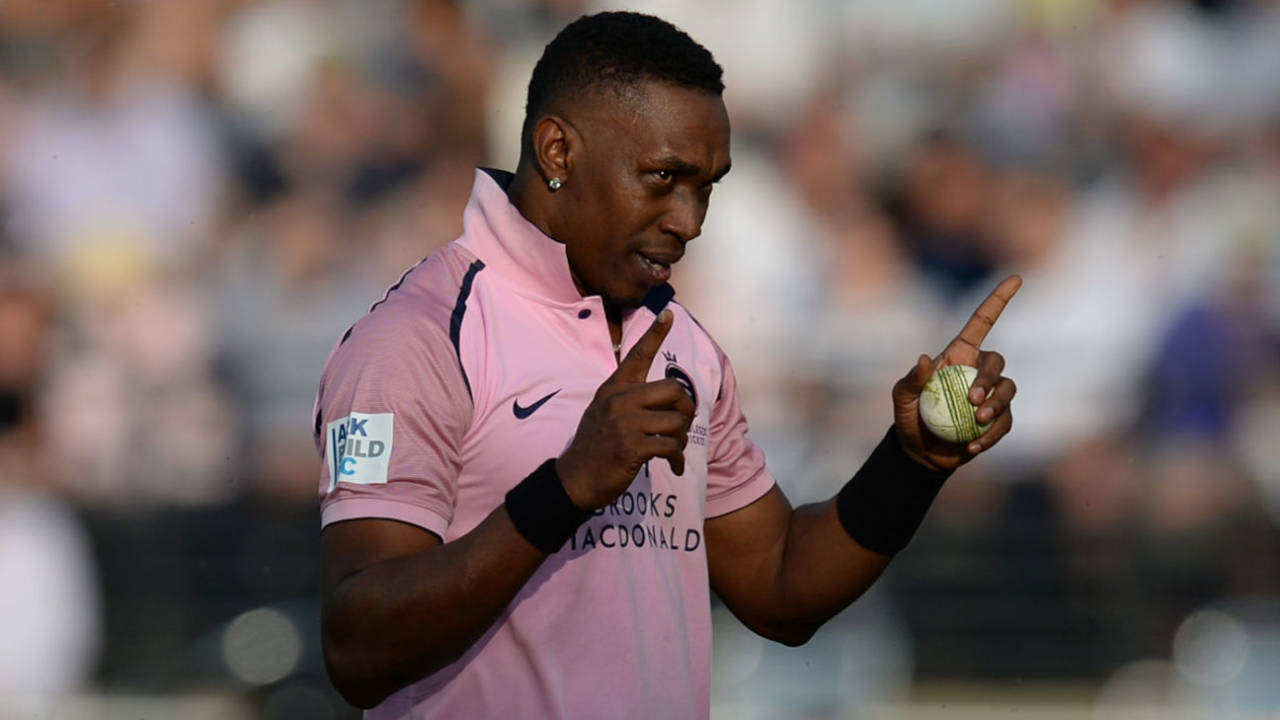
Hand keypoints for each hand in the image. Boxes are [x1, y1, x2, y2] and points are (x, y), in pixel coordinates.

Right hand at [556, 310, 695, 510]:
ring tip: (673, 448)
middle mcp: (619, 400)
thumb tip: (670, 398)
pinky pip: (671, 445)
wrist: (576, 478)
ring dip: (681, 438)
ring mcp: (625, 423)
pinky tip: (672, 464)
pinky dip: (676, 457)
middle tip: (679, 424)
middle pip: (674, 390)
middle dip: (685, 410)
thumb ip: (630, 400)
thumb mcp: (605, 412)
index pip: (637, 355)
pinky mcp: (632, 447)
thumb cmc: (597, 445)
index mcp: (614, 388)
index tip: (668, 314)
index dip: (655, 334)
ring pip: (677, 421)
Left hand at [892, 275, 1021, 472]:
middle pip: (997, 361)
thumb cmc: (909, 418)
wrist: (920, 452)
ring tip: (977, 422)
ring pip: (1009, 389)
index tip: (1016, 278)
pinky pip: (1005, 421)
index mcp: (958, 356)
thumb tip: (924, 359)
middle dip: (989, 377)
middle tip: (972, 400)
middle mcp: (978, 371)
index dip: (998, 299)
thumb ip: (911, 380)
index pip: (982, 322)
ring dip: (996, 405)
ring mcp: (991, 395)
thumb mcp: (901, 398)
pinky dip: (992, 434)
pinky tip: (974, 446)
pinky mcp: (998, 420)